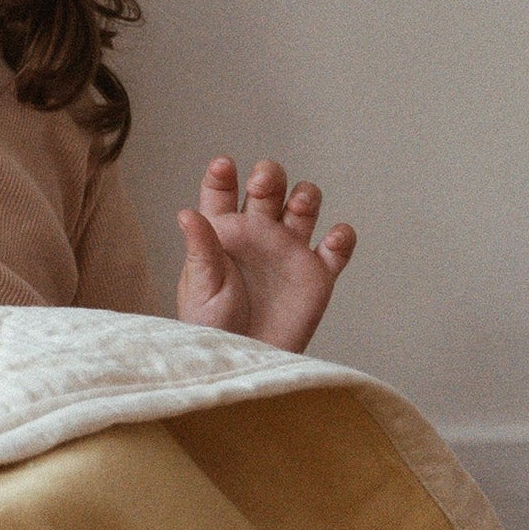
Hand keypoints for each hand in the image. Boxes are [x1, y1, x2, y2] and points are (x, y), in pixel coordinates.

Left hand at [176, 157, 355, 352]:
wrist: (243, 363)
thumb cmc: (211, 328)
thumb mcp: (201, 288)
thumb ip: (200, 249)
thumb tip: (186, 213)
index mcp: (223, 232)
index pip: (222, 191)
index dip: (223, 175)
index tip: (223, 166)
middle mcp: (258, 234)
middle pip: (269, 189)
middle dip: (270, 177)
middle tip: (262, 184)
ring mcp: (289, 252)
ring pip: (304, 207)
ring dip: (306, 197)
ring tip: (298, 206)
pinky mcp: (316, 276)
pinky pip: (337, 249)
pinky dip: (342, 237)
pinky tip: (335, 238)